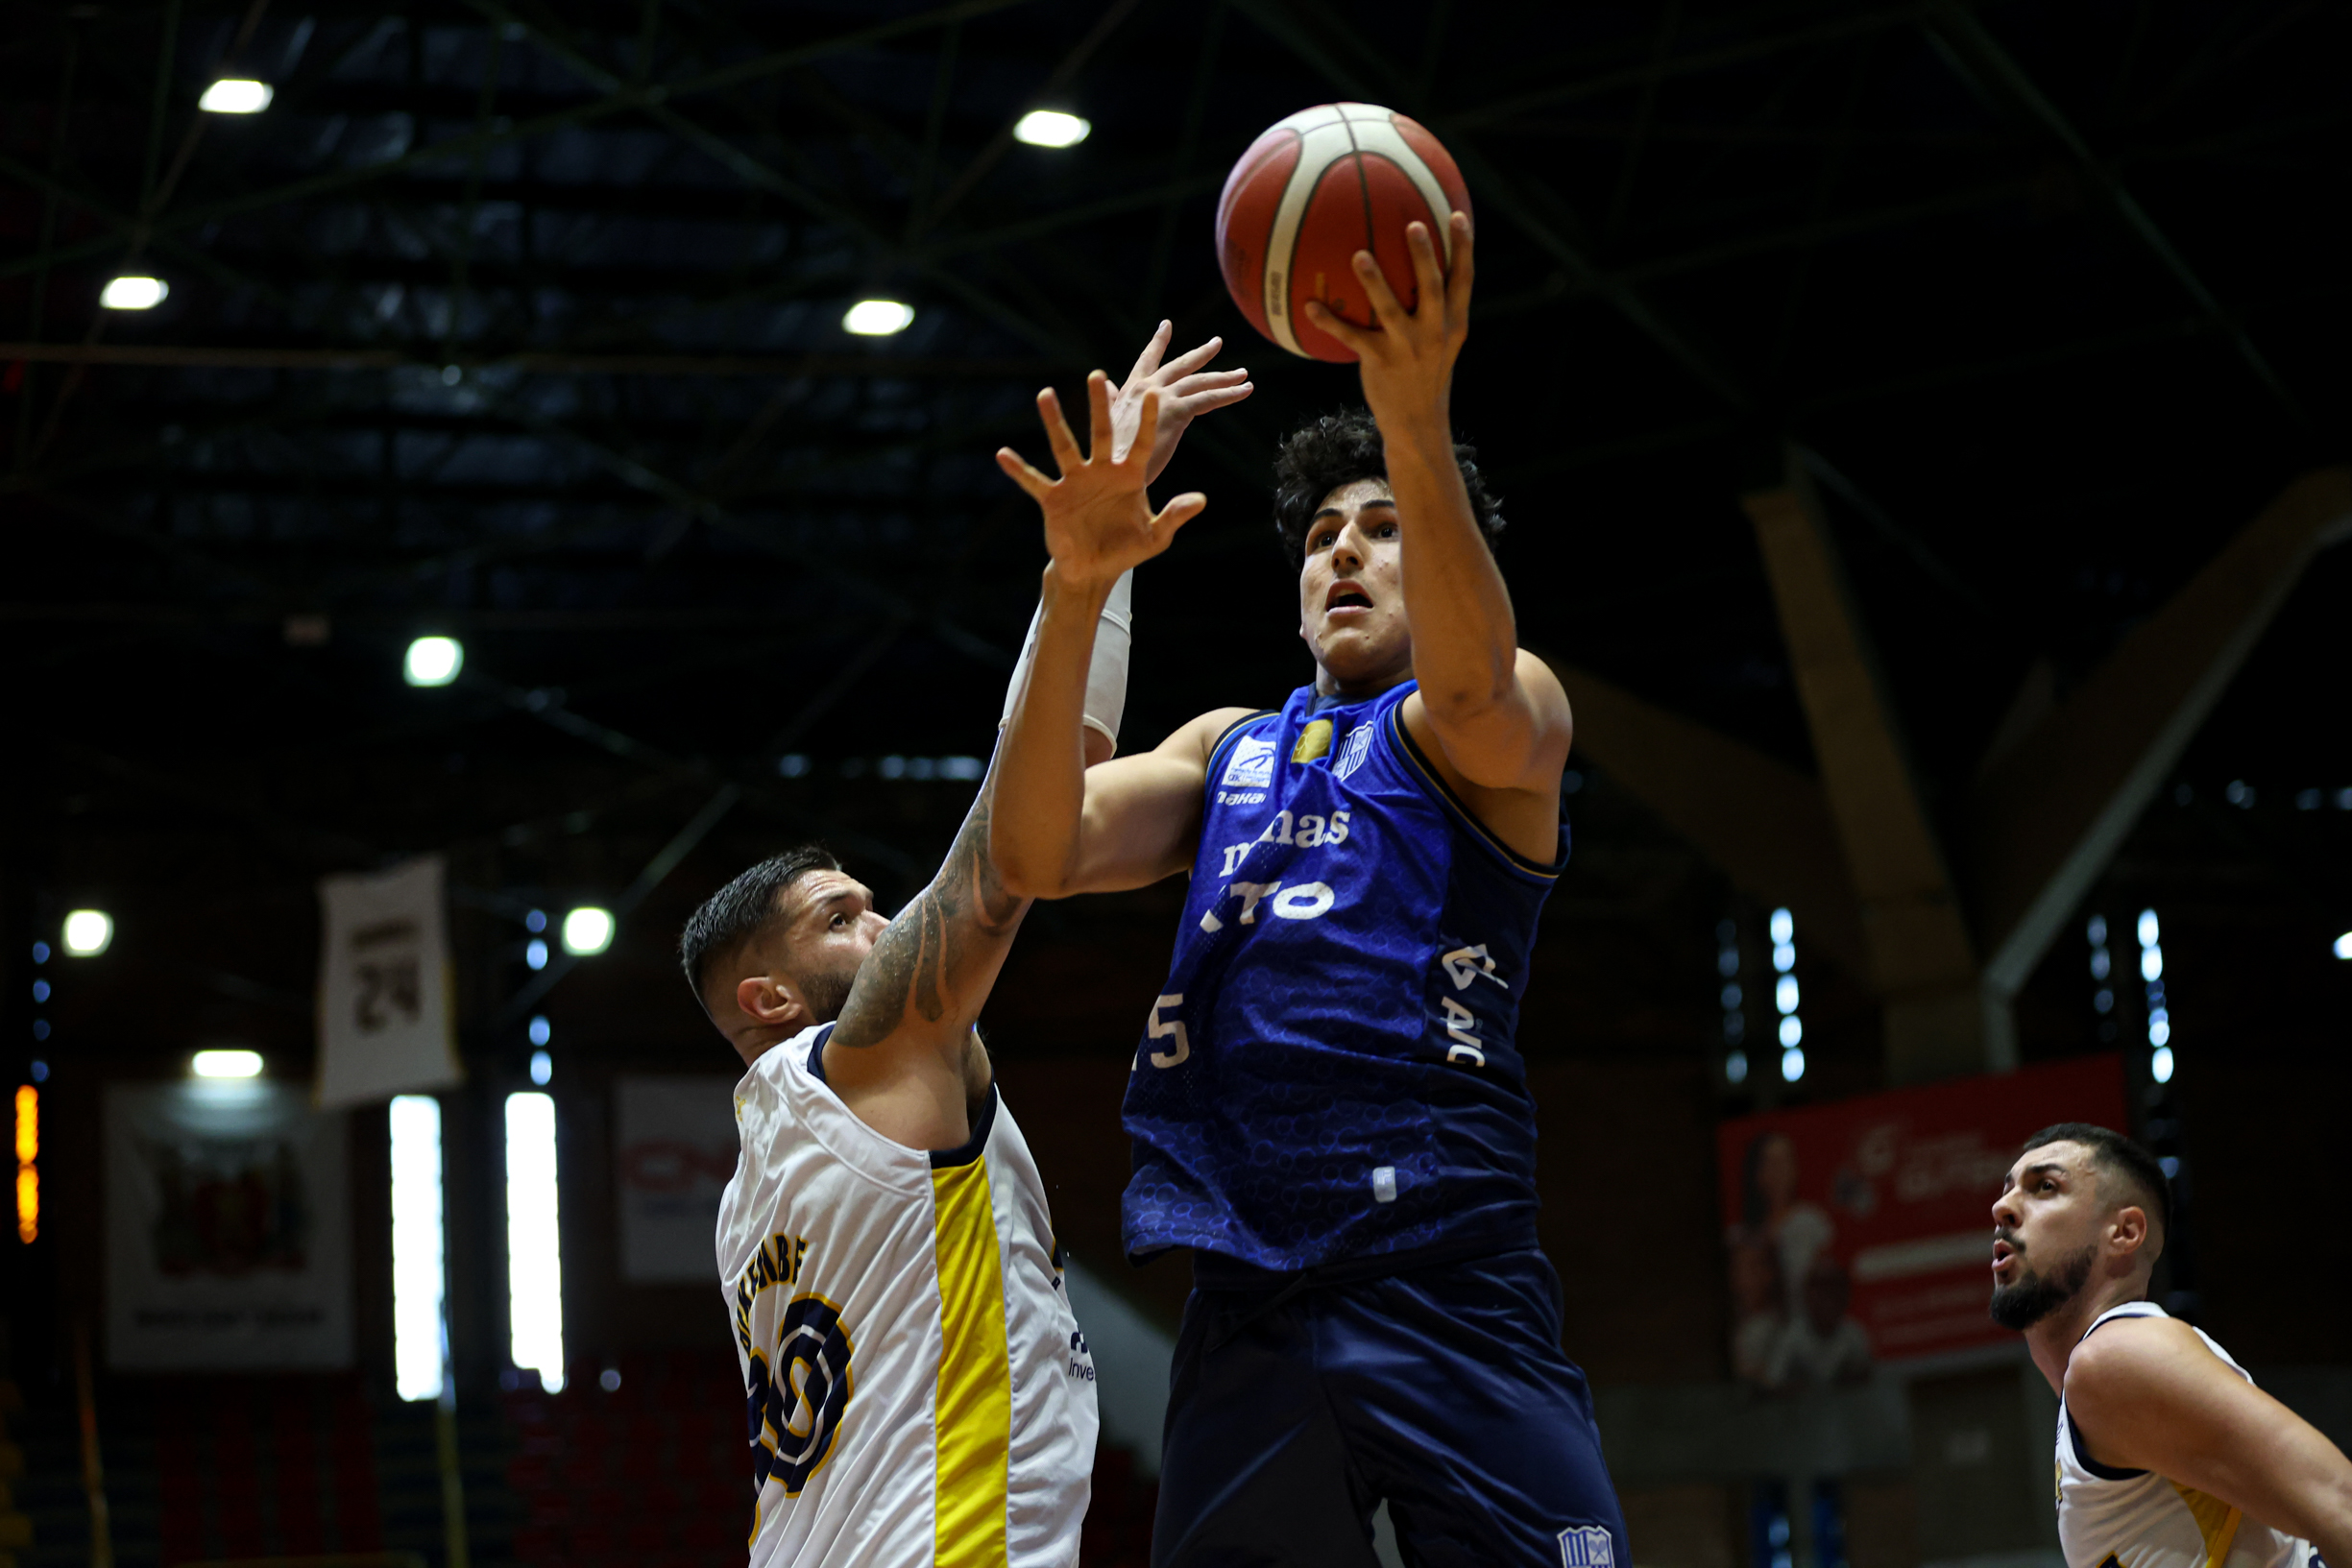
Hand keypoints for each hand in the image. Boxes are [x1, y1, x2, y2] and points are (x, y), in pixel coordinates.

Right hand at [997, 371, 1206, 591]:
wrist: (1094, 571)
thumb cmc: (1126, 550)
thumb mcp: (1155, 537)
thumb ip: (1175, 516)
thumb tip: (1201, 499)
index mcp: (1130, 476)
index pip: (1143, 444)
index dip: (1149, 422)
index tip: (1155, 395)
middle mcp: (1101, 471)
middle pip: (1101, 433)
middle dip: (1099, 405)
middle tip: (1097, 373)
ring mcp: (1075, 482)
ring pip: (1064, 446)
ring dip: (1055, 422)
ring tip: (1045, 394)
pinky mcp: (1053, 499)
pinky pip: (1034, 482)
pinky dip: (1019, 470)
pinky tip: (1002, 454)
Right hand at [1107, 321, 1252, 484]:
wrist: (1113, 470)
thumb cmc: (1111, 453)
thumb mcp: (1108, 419)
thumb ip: (1114, 399)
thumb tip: (1110, 384)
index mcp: (1131, 389)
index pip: (1147, 360)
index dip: (1158, 342)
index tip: (1167, 325)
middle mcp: (1148, 387)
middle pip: (1181, 366)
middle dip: (1202, 354)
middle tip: (1217, 343)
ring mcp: (1163, 397)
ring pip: (1200, 381)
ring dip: (1224, 377)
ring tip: (1243, 374)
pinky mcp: (1177, 412)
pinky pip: (1209, 398)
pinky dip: (1230, 394)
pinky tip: (1245, 390)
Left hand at [1302, 212, 1472, 437]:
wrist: (1418, 423)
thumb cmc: (1425, 374)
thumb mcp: (1442, 343)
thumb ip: (1437, 309)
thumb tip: (1422, 269)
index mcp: (1454, 324)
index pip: (1463, 280)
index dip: (1463, 247)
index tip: (1455, 216)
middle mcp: (1435, 333)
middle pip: (1432, 287)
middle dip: (1424, 256)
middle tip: (1413, 225)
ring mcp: (1408, 348)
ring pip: (1390, 310)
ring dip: (1375, 282)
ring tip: (1359, 256)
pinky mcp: (1380, 362)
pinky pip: (1351, 337)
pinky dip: (1330, 321)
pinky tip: (1310, 305)